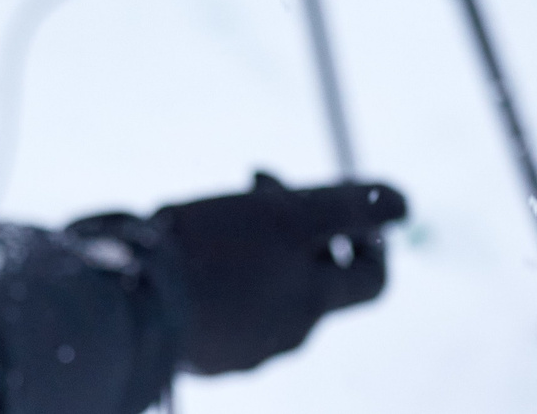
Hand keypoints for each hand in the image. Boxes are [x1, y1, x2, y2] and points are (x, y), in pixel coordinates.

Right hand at [151, 172, 407, 374]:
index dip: (366, 237)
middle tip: (254, 184)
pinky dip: (220, 277)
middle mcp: (291, 333)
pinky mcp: (205, 351)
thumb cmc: (211, 252)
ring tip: (211, 218)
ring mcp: (247, 347)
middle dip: (294, 228)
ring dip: (255, 251)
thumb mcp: (285, 215)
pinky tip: (187, 255)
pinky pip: (228, 308)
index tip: (332, 202)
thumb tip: (404, 203)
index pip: (374, 279)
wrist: (133, 299)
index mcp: (315, 301)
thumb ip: (347, 209)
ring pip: (269, 291)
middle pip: (315, 278)